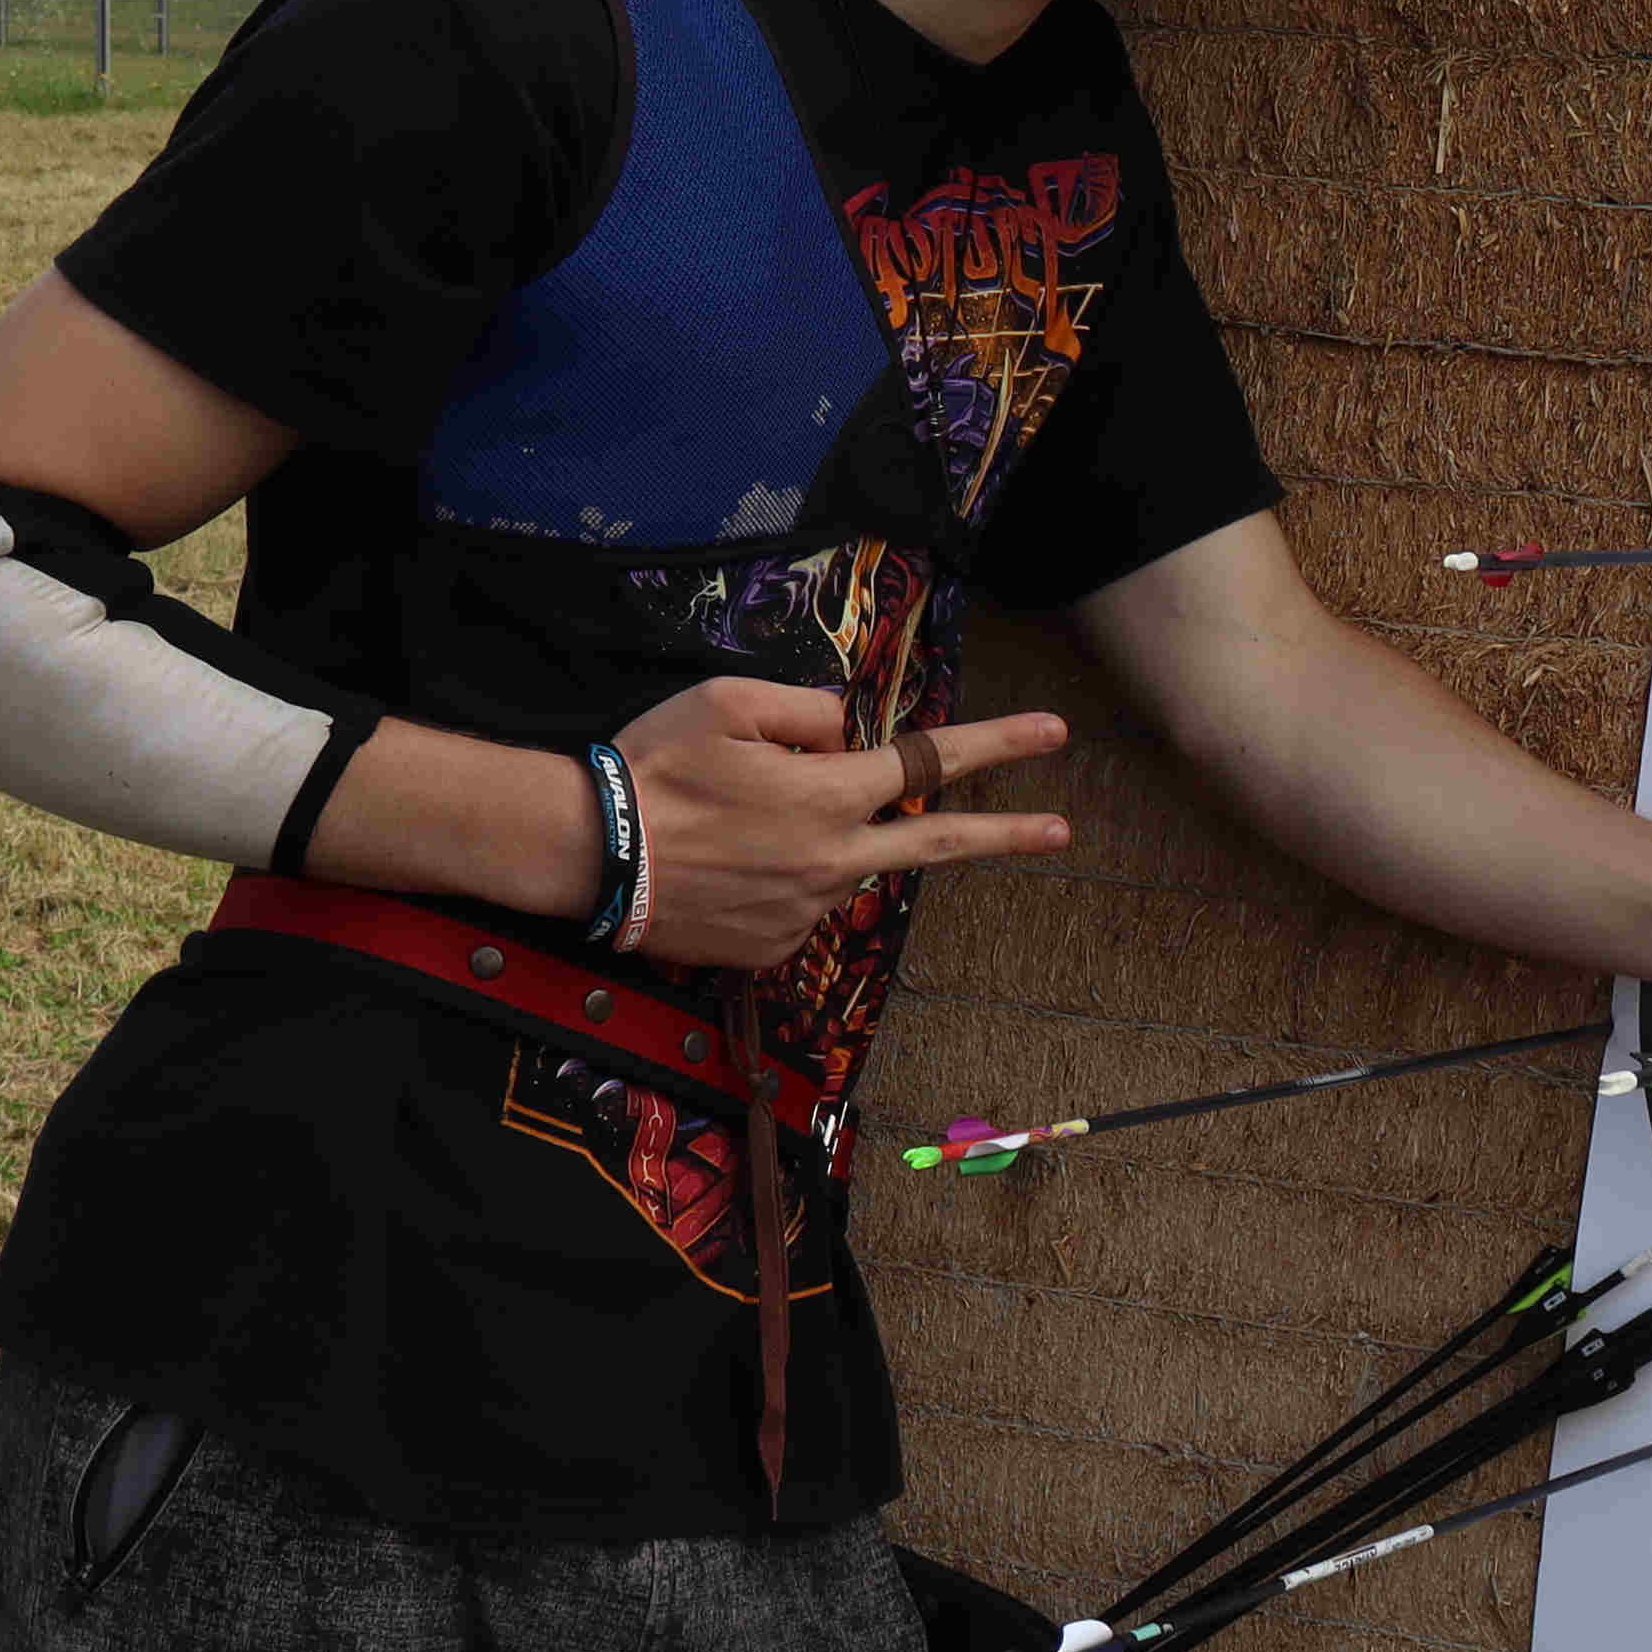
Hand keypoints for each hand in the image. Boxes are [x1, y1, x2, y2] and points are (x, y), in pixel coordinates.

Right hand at [616, 679, 1066, 969]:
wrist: (590, 854)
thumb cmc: (654, 766)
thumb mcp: (728, 703)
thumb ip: (806, 711)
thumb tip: (847, 733)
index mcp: (829, 797)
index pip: (930, 763)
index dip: (998, 743)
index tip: (1052, 734)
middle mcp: (832, 861)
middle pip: (936, 845)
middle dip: (1007, 835)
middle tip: (1062, 830)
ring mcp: (806, 912)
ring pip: (841, 864)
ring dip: (817, 840)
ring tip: (737, 824)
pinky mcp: (773, 948)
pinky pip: (797, 902)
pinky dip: (777, 877)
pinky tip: (723, 865)